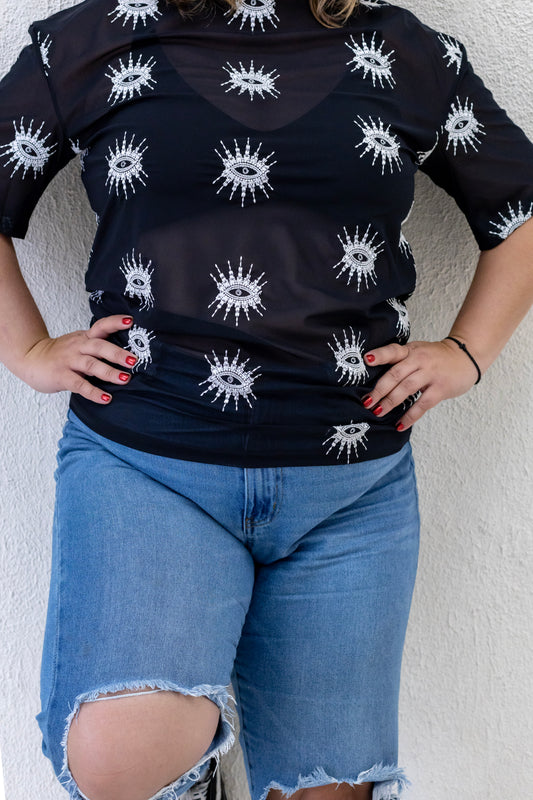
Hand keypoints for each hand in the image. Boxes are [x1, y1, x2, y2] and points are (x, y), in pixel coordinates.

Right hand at [20, 315, 137, 403]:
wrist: (30, 358)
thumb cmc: (60, 354)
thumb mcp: (79, 344)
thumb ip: (98, 346)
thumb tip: (126, 354)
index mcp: (85, 337)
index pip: (101, 326)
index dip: (115, 322)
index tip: (130, 321)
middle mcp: (78, 347)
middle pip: (99, 346)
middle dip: (117, 353)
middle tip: (134, 360)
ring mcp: (69, 361)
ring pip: (91, 365)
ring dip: (109, 372)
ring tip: (125, 379)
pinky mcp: (61, 376)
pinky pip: (79, 385)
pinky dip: (93, 392)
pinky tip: (106, 398)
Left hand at [362, 339, 479, 430]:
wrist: (465, 357)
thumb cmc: (435, 357)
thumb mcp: (417, 351)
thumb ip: (400, 360)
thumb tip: (374, 378)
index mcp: (411, 350)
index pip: (393, 350)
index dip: (380, 355)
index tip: (366, 360)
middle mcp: (419, 360)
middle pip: (396, 374)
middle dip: (379, 390)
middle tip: (367, 402)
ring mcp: (431, 374)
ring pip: (406, 389)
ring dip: (390, 402)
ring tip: (378, 412)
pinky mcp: (440, 388)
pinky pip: (422, 404)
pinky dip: (410, 416)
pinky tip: (400, 425)